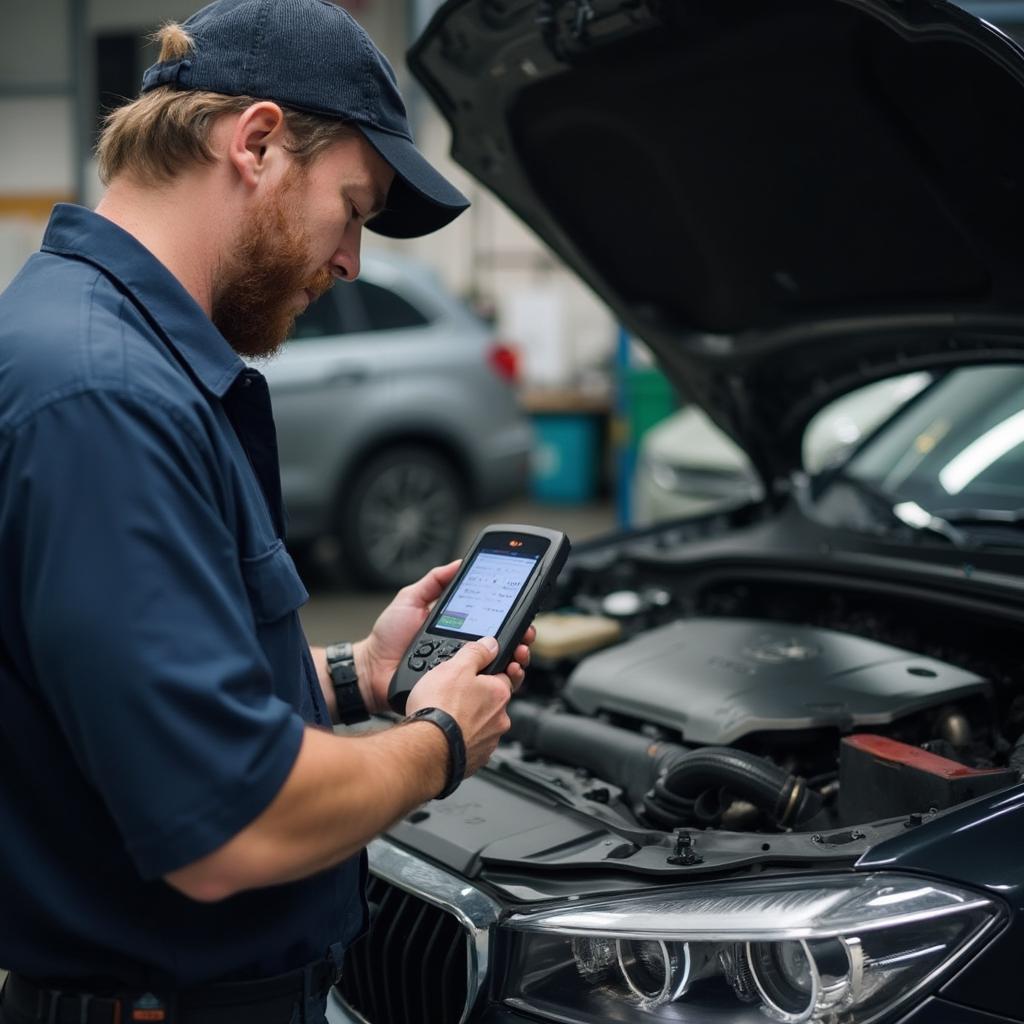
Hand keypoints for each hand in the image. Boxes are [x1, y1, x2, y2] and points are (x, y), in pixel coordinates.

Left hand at [353, 561, 535, 713]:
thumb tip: (458, 563)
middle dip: (522, 638)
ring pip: (500, 668)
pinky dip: (501, 683)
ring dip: (517, 659)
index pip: (492, 621)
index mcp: (458, 627)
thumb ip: (433, 581)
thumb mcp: (410, 599)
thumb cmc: (387, 638)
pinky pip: (485, 689)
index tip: (523, 609)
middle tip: (526, 634)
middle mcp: (464, 650)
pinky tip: (506, 672)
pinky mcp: (458, 691)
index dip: (511, 616)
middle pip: (503, 645)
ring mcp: (462, 672)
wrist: (372, 670)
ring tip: (520, 652)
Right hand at [405, 637, 512, 774]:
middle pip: (492, 701)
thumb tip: (490, 644)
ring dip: (469, 718)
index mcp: (499, 693)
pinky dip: (462, 737)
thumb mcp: (455, 666)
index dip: (489, 671)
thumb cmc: (440, 709)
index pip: (504, 676)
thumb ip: (476, 653)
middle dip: (477, 696)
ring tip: (447, 714)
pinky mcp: (476, 759)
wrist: (426, 748)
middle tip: (456, 694)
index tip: (478, 672)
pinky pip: (471, 743)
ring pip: (482, 723)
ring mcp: (489, 741)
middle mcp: (500, 719)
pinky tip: (447, 732)